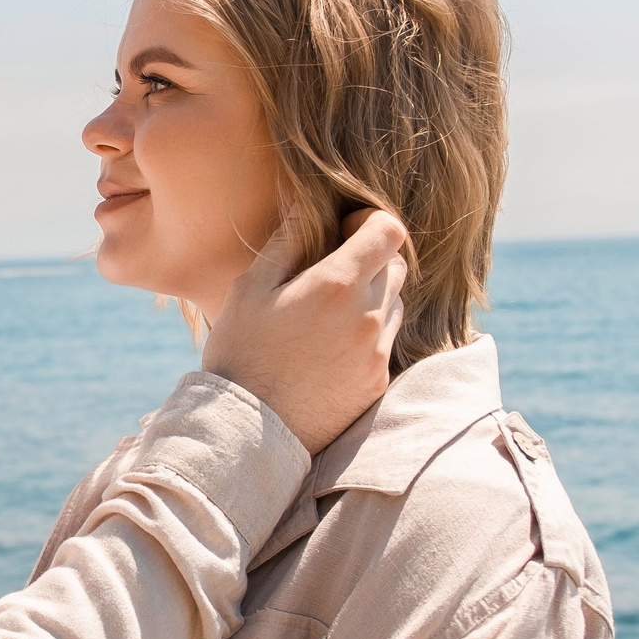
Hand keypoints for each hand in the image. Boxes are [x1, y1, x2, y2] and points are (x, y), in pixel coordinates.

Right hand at [201, 210, 408, 451]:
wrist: (246, 432)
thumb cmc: (240, 353)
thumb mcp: (249, 288)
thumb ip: (286, 242)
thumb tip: (306, 206)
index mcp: (336, 285)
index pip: (389, 232)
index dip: (370, 221)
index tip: (345, 230)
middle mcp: (368, 317)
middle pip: (398, 266)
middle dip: (372, 259)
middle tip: (333, 270)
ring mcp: (377, 353)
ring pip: (396, 304)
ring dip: (373, 297)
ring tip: (329, 313)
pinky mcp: (377, 383)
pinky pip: (385, 343)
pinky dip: (367, 335)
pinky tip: (328, 347)